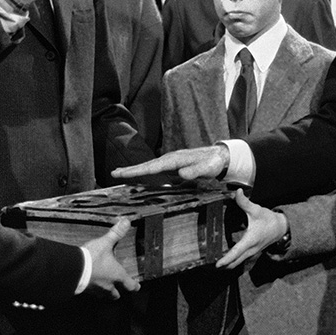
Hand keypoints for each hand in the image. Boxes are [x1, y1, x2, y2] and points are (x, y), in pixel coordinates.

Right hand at [83, 219, 140, 299]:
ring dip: (105, 292)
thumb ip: (116, 233)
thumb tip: (126, 222)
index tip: (136, 286)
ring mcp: (96, 290)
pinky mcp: (85, 291)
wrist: (73, 269)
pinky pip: (92, 293)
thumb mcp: (106, 243)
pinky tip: (90, 283)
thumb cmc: (92, 258)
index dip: (134, 286)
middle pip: (116, 295)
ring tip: (104, 286)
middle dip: (118, 292)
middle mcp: (108, 286)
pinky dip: (93, 289)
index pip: (130, 286)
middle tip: (119, 289)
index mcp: (117, 275)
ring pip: (104, 295)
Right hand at [111, 145, 229, 180]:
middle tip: (114, 173)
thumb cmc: (214, 162)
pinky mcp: (174, 168)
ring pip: (150, 168)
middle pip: (147, 165)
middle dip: (130, 169)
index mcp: (175, 159)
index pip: (152, 167)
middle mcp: (171, 160)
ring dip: (135, 171)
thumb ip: (195, 171)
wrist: (221, 156)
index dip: (137, 171)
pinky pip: (157, 172)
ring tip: (120, 174)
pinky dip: (145, 174)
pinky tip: (139, 178)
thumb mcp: (207, 168)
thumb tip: (180, 174)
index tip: (124, 173)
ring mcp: (172, 163)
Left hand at [216, 189, 287, 269]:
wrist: (280, 228)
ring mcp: (251, 252)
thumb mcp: (256, 209)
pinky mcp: (252, 252)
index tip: (217, 265)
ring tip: (215, 265)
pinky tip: (225, 260)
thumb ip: (245, 202)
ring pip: (238, 262)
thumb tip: (237, 192)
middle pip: (235, 262)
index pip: (236, 252)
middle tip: (210, 266)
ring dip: (228, 265)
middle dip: (224, 265)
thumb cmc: (268, 219)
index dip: (226, 259)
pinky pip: (241, 260)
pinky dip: (233, 262)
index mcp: (250, 240)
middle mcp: (250, 249)